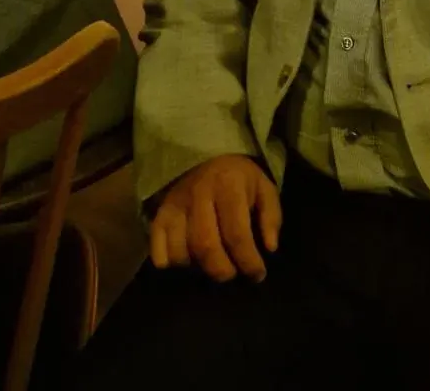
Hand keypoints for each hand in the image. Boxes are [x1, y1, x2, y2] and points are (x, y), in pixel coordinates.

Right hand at [150, 154, 281, 283]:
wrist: (206, 154)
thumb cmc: (238, 178)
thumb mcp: (264, 188)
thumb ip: (271, 217)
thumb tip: (270, 248)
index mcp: (229, 185)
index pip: (237, 233)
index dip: (248, 261)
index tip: (257, 275)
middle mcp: (199, 194)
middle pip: (205, 245)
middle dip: (222, 270)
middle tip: (232, 274)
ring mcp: (176, 204)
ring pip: (180, 249)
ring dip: (196, 267)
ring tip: (210, 266)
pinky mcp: (161, 212)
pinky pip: (158, 245)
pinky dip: (168, 261)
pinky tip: (185, 261)